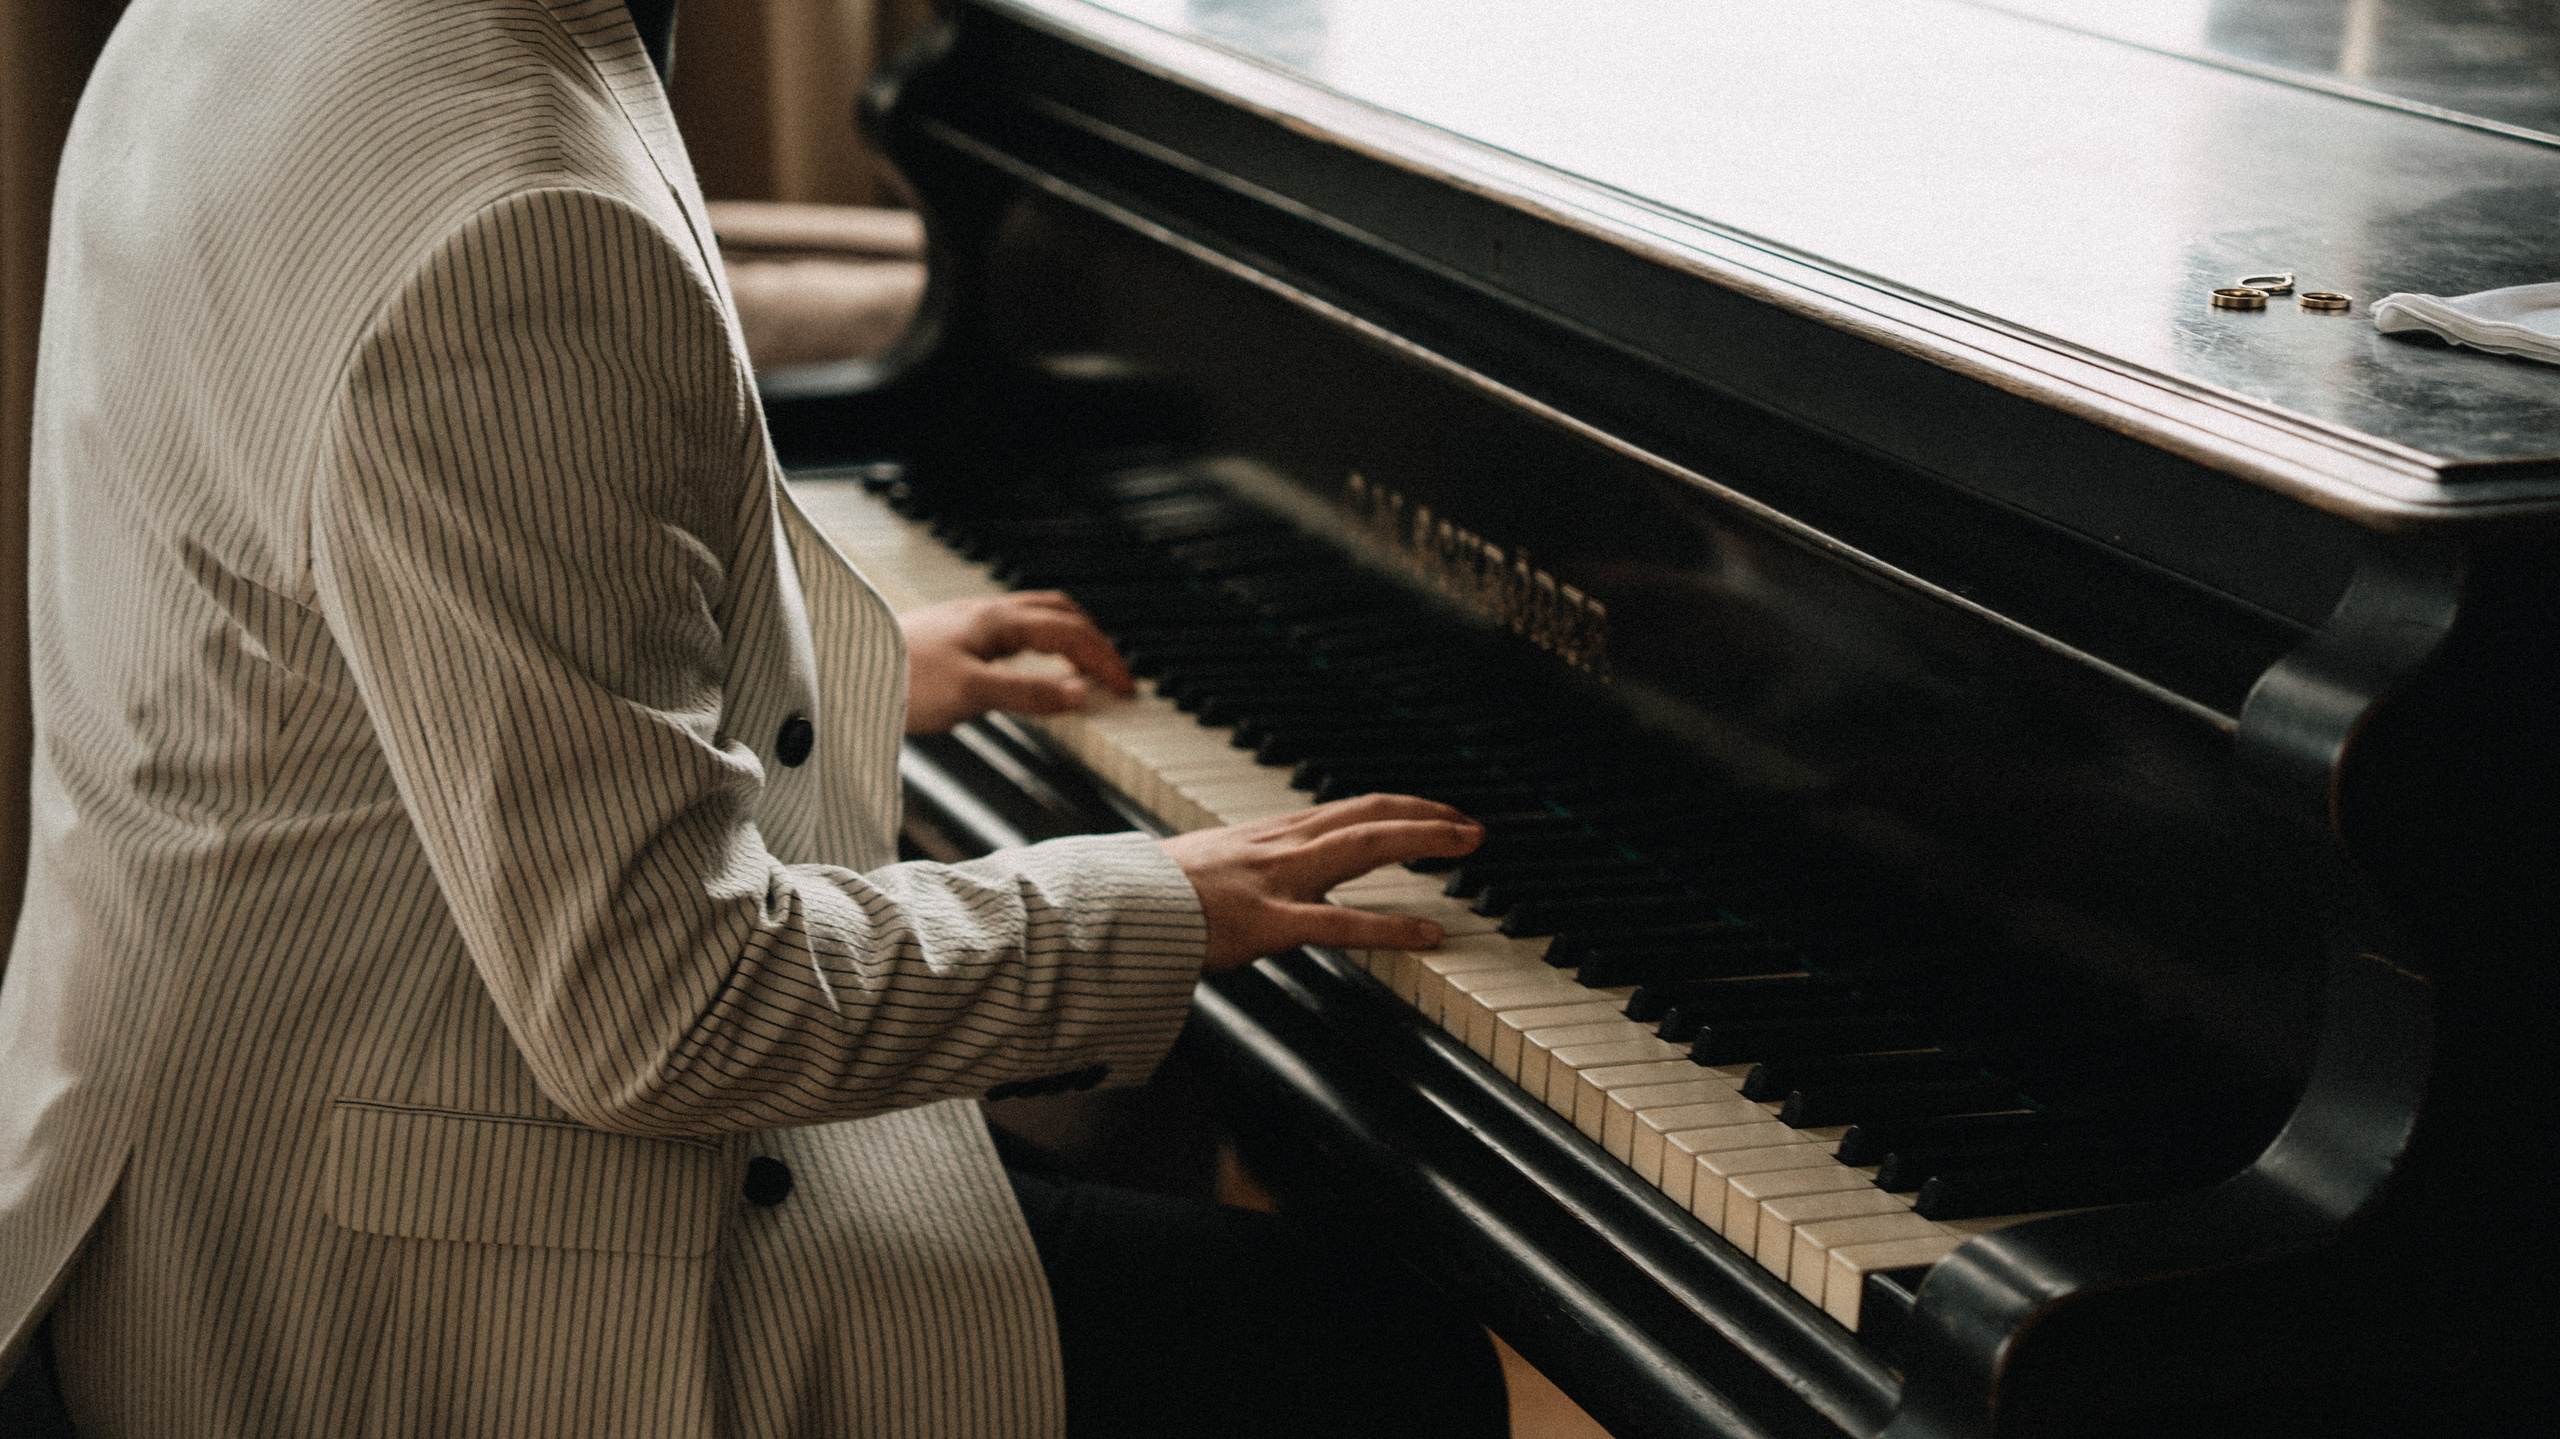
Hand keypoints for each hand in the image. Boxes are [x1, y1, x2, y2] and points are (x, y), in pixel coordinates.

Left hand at [901, 592, 1134, 735]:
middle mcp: (985, 614)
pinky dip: (1037, 645)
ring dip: (1067, 636)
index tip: (1125, 688)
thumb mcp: (972, 693)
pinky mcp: (951, 639)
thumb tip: (1079, 694)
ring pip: (1034, 617)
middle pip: (1059, 613)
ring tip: (1082, 665)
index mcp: (998, 621)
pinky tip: (1026, 666)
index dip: (1104, 659)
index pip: (1071, 632)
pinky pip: (1011, 631)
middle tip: (1113, 672)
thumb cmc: (897, 679)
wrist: (841, 673)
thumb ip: (1028, 694)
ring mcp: (967, 624)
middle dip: (1094, 639)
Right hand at [1160, 794, 1485, 971]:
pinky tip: (1429, 934)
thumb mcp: (1209, 866)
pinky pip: (1340, 922)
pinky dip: (1391, 925)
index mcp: (1267, 834)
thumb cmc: (1151, 896)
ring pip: (1363, 847)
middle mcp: (1278, 846)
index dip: (1397, 807)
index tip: (1434, 812)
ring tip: (1467, 845)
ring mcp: (1275, 881)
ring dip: (1422, 841)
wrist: (1112, 909)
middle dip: (1425, 815)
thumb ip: (1249, 866)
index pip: (1347, 808)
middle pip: (1367, 815)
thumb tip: (1272, 873)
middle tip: (1473, 826)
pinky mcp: (1266, 923)